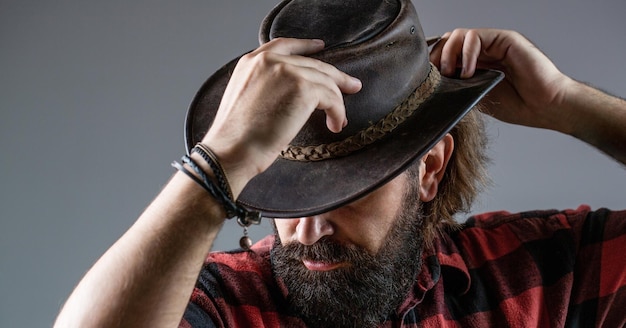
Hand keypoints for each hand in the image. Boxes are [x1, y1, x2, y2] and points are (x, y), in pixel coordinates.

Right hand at [201, 38, 361, 195]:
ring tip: (338, 119)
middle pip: (313, 64)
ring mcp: (288, 72)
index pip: (284, 45)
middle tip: (351, 86)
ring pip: (326, 81)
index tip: (320, 46)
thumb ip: (263, 86)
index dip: (305, 46)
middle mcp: (270, 61)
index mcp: (252, 62)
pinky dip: (338, 113)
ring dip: (336, 102)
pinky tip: (335, 125)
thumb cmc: (235, 137)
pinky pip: (332, 98)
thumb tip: (290, 96)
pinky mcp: (304, 88)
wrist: (233, 149)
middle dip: (335, 77)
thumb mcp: (244, 99)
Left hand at [430, 28, 625, 164]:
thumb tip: (432, 87)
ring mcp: (494, 43)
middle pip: (447, 41)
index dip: (432, 63)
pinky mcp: (505, 39)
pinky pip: (476, 36)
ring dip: (448, 53)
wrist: (545, 107)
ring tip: (450, 73)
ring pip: (458, 35)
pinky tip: (469, 72)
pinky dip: (466, 53)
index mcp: (475, 63)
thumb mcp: (476, 98)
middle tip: (435, 77)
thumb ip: (458, 87)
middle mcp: (483, 50)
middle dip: (436, 57)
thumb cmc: (518, 106)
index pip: (444, 53)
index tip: (425, 80)